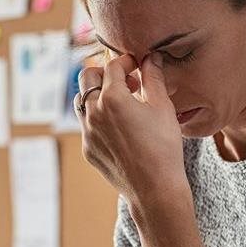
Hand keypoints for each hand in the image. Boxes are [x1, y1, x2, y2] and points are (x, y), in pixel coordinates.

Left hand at [77, 53, 187, 206]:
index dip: (126, 62)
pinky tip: (120, 128)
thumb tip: (151, 57)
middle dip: (105, 73)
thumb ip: (154, 77)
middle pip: (87, 77)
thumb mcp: (163, 107)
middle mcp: (94, 112)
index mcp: (112, 98)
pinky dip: (99, 118)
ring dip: (97, 95)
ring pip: (82, 101)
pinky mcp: (88, 149)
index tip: (137, 66)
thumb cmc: (163, 147)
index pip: (113, 66)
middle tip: (126, 82)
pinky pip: (87, 125)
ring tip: (121, 103)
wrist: (154, 189)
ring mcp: (87, 132)